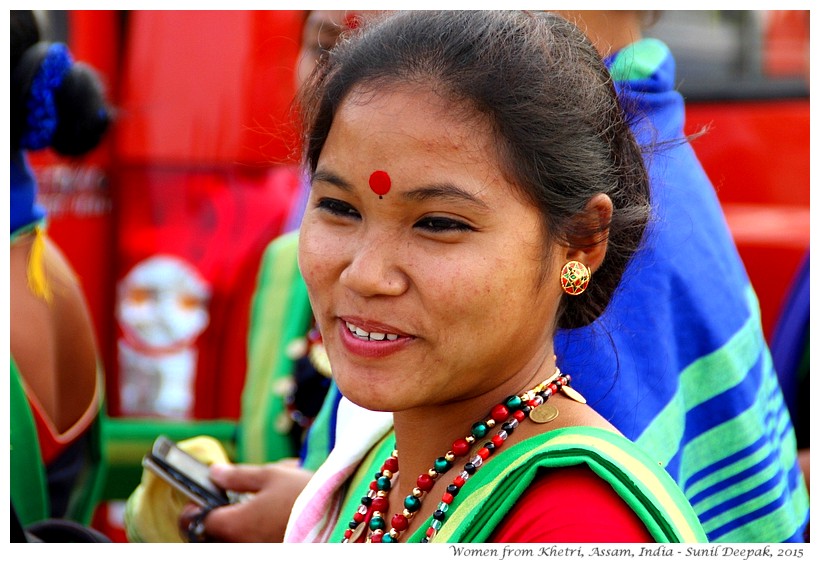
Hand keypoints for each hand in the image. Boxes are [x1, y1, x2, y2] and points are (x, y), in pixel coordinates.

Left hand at [179, 458, 313, 541]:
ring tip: (249, 507)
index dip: (191, 508)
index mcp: (233, 524)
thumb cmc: (305, 494)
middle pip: (208, 535)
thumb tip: (214, 472)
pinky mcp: (269, 550)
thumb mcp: (271, 475)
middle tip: (221, 501)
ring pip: (228, 540)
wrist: (340, 516)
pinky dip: (248, 531)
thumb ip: (238, 476)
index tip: (196, 497)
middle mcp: (239, 545)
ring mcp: (255, 550)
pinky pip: (248, 542)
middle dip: (210, 518)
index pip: (194, 521)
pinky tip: (266, 517)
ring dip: (231, 525)